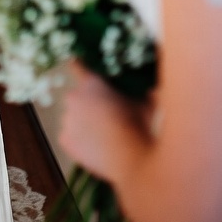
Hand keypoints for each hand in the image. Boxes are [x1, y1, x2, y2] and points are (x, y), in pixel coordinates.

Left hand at [58, 61, 153, 184]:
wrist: (131, 159)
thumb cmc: (140, 126)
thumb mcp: (147, 103)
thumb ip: (147, 91)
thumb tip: (156, 87)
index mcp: (91, 83)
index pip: (77, 65)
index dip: (79, 64)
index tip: (76, 62)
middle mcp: (74, 98)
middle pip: (77, 97)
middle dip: (89, 103)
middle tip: (107, 116)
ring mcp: (67, 120)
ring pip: (73, 118)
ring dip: (84, 123)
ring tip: (105, 136)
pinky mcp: (65, 140)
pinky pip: (71, 138)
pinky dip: (80, 142)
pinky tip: (97, 148)